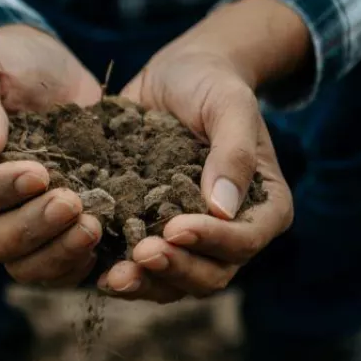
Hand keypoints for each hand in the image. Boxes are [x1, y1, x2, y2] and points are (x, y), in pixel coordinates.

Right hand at [0, 25, 104, 286]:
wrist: (54, 78)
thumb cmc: (10, 63)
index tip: (38, 172)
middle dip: (32, 226)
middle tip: (71, 202)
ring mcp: (11, 230)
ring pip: (24, 266)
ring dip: (58, 252)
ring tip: (93, 225)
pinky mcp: (49, 240)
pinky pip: (57, 270)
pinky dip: (79, 263)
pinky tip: (104, 239)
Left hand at [99, 0, 304, 301]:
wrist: (175, 76)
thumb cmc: (212, 85)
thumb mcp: (228, 105)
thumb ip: (232, 152)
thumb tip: (221, 208)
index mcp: (264, 208)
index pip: (244, 241)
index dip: (211, 241)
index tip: (174, 226)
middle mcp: (230, 234)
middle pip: (210, 275)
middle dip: (175, 269)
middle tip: (140, 254)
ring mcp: (190, 241)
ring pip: (174, 283)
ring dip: (146, 283)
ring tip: (114, 275)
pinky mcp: (153, 235)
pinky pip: (141, 270)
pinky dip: (121, 272)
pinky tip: (96, 269)